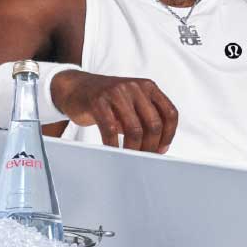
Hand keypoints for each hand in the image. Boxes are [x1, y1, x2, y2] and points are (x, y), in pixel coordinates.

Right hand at [50, 70, 177, 152]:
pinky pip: (111, 130)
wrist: (77, 87)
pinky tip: (113, 151)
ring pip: (134, 129)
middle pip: (153, 123)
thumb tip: (158, 148)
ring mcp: (117, 92)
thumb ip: (146, 119)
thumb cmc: (108, 101)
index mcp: (148, 87)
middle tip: (144, 159)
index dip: (169, 135)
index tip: (161, 150)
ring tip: (130, 158)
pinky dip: (114, 146)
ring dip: (134, 149)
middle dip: (151, 146)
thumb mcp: (132, 104)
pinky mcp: (98, 101)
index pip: (169, 113)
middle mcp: (135, 87)